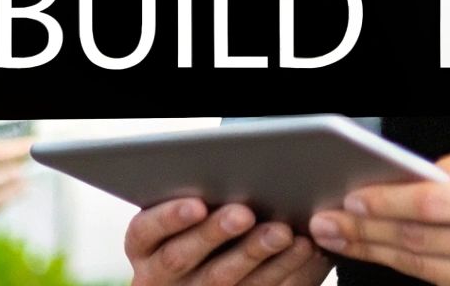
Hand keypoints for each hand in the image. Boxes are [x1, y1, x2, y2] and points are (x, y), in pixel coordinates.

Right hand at [0, 135, 33, 219]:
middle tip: (34, 161)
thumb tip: (2, 153)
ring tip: (25, 182)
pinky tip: (14, 197)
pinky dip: (5, 202)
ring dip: (16, 187)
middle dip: (19, 167)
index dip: (16, 147)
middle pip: (1, 173)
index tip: (33, 143)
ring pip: (1, 194)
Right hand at [126, 198, 334, 285]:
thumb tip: (228, 174)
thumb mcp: (186, 215)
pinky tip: (305, 250)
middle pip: (181, 257)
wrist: (210, 275)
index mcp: (145, 245)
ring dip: (255, 254)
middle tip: (246, 213)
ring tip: (284, 232)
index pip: (145, 231)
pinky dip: (284, 271)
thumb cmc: (200, 228)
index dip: (170, 217)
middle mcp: (159, 276)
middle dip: (215, 233)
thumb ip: (198, 201)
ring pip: (221, 281)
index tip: (198, 204)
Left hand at [308, 134, 449, 285]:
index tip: (351, 198)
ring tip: (338, 239)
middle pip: (417, 243)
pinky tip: (379, 254)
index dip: (385, 204)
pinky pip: (440, 283)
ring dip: (374, 254)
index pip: (432, 207)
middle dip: (364, 232)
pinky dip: (405, 269)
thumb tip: (414, 176)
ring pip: (422, 269)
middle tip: (324, 222)